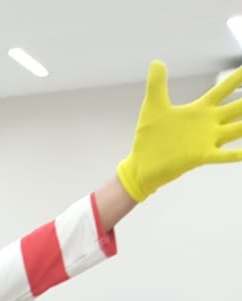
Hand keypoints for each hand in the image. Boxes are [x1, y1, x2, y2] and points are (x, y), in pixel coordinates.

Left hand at [116, 62, 241, 201]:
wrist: (141, 166)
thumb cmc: (148, 139)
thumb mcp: (153, 107)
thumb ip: (158, 84)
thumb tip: (156, 62)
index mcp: (200, 110)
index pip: (224, 89)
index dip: (238, 77)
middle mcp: (209, 124)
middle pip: (237, 107)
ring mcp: (207, 140)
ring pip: (236, 129)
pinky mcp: (201, 156)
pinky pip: (223, 155)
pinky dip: (236, 154)